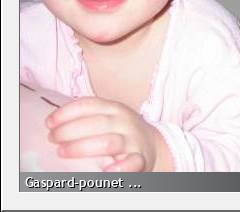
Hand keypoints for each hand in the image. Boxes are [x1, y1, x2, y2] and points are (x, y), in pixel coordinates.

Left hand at [46, 97, 163, 171]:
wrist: (153, 146)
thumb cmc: (121, 132)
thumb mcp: (109, 118)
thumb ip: (87, 117)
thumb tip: (53, 122)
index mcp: (115, 108)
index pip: (90, 105)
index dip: (67, 112)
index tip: (49, 122)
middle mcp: (125, 122)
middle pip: (96, 123)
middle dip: (70, 130)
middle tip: (52, 139)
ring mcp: (133, 141)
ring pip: (108, 142)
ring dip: (83, 147)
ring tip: (62, 152)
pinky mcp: (140, 159)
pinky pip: (132, 163)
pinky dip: (120, 168)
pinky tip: (106, 172)